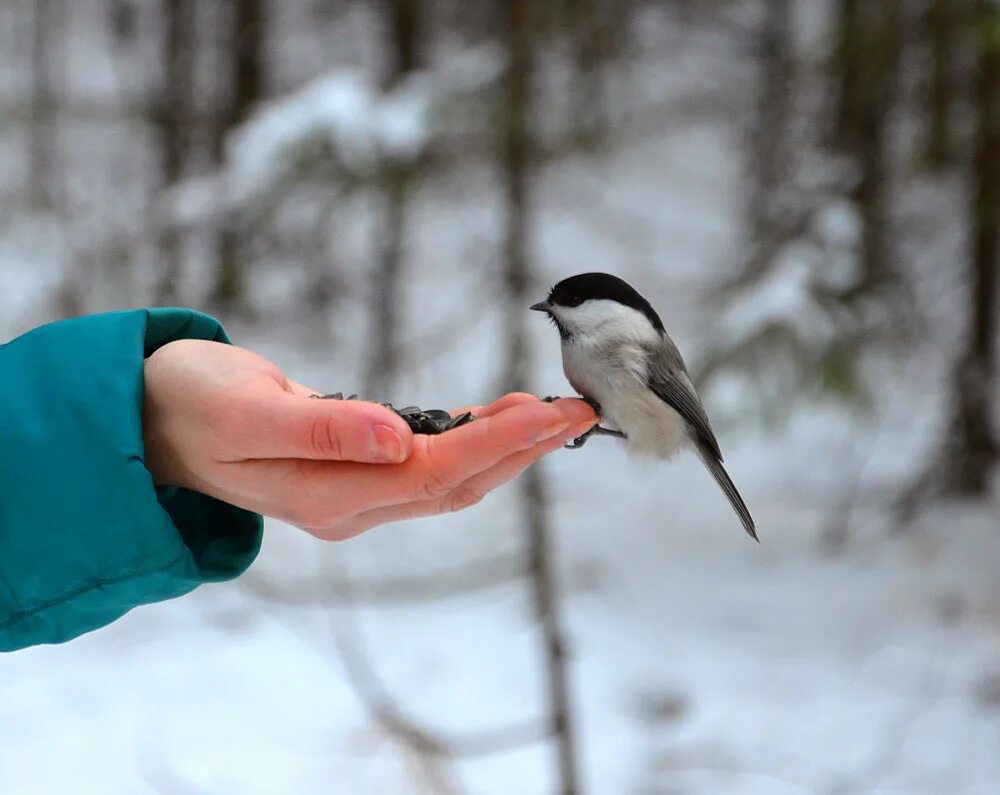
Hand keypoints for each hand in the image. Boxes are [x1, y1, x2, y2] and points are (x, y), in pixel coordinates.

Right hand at [142, 340, 596, 539]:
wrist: (152, 422)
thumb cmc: (192, 408)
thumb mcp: (244, 413)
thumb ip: (320, 430)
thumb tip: (397, 438)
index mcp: (328, 495)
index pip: (435, 473)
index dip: (498, 443)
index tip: (550, 413)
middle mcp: (351, 505)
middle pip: (456, 484)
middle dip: (521, 448)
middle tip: (577, 411)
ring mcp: (353, 495)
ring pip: (448, 480)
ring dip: (504, 449)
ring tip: (551, 415)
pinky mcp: (353, 475)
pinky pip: (427, 466)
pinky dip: (469, 442)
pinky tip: (494, 419)